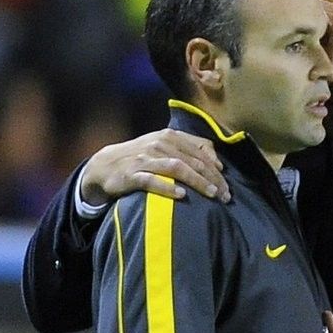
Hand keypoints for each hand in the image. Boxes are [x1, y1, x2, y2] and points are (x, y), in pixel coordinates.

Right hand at [79, 129, 230, 206]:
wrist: (105, 164)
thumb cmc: (142, 157)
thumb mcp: (164, 146)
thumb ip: (190, 149)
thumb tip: (218, 162)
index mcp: (170, 136)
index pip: (200, 151)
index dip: (216, 169)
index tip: (227, 185)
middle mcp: (159, 144)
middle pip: (192, 161)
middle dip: (212, 179)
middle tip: (225, 196)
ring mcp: (145, 159)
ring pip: (177, 168)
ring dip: (197, 182)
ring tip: (211, 194)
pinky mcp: (133, 174)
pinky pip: (152, 181)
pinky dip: (168, 188)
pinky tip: (181, 196)